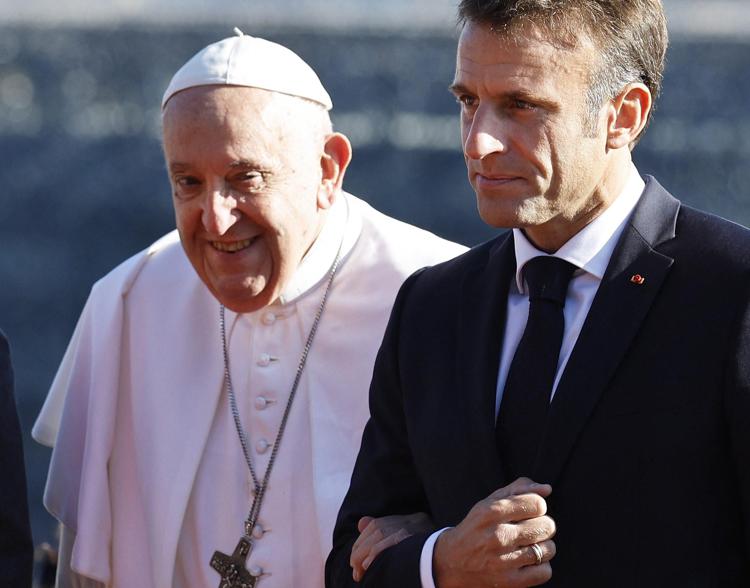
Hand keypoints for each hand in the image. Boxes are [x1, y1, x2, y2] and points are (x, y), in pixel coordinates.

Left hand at [350, 512, 432, 581]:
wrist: (456, 562)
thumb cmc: (433, 556)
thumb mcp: (409, 541)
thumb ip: (384, 529)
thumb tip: (362, 522)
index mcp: (411, 520)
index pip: (377, 526)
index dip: (362, 544)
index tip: (357, 563)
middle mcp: (412, 521)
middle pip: (376, 531)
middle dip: (359, 551)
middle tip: (356, 572)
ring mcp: (414, 530)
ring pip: (379, 539)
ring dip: (364, 557)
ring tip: (360, 574)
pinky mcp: (413, 541)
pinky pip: (387, 546)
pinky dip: (374, 556)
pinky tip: (369, 567)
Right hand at [433, 477, 555, 587]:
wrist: (452, 562)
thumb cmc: (476, 527)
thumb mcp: (489, 503)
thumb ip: (518, 490)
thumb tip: (546, 489)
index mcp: (492, 511)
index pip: (537, 504)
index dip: (537, 506)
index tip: (529, 512)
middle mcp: (498, 535)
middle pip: (546, 525)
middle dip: (542, 525)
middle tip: (529, 529)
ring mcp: (504, 560)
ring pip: (548, 549)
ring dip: (542, 546)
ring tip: (529, 545)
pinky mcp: (510, 581)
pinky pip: (544, 571)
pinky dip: (541, 566)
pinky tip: (528, 561)